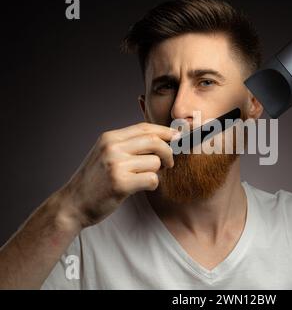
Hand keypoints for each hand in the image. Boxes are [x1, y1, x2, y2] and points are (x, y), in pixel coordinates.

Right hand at [58, 122, 177, 228]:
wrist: (73, 204)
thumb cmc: (94, 181)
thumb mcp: (106, 154)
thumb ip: (128, 145)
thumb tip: (161, 139)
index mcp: (110, 138)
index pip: (145, 128)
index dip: (165, 132)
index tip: (177, 137)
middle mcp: (112, 148)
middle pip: (154, 141)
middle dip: (168, 152)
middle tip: (168, 163)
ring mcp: (116, 165)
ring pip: (155, 162)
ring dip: (156, 172)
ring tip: (144, 178)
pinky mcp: (121, 183)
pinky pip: (152, 179)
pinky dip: (152, 184)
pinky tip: (142, 187)